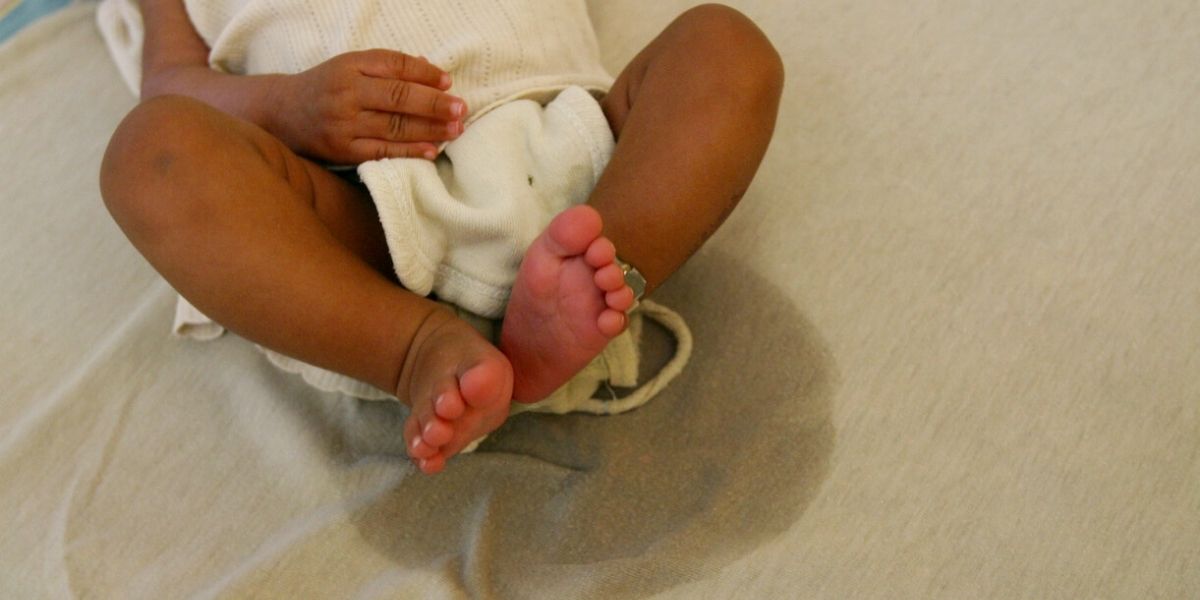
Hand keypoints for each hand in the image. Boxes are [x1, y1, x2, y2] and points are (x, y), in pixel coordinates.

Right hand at [266, 49, 466, 163]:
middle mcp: (346, 92)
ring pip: (395, 126)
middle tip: (461, 108)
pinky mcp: (342, 150)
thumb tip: (432, 71)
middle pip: (399, 97)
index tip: (448, 82)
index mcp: (350, 65)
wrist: (282, 113)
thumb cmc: (327, 87)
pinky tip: (432, 150)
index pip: (395, 65)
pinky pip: (383, 151)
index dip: (425, 73)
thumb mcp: (351, 67)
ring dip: (430, 129)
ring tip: (456, 129)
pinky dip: (410, 152)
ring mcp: (343, 123)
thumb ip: (388, 68)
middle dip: (435, 103)